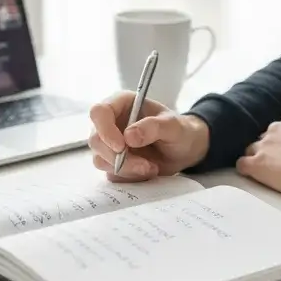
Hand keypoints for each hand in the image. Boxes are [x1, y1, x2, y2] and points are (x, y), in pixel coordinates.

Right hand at [88, 91, 209, 181]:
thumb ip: (153, 127)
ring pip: (100, 160)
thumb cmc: (178, 130)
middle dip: (118, 157)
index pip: (99, 112)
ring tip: (151, 168)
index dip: (105, 130)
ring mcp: (109, 144)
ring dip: (126, 169)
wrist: (184, 150)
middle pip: (96, 140)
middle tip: (145, 165)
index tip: (122, 147)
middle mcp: (110, 122)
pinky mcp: (113, 162)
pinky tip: (147, 171)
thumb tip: (128, 136)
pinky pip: (111, 174)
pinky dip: (129, 177)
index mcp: (121, 104)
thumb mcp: (172, 126)